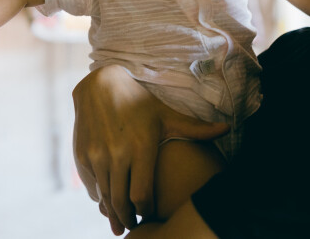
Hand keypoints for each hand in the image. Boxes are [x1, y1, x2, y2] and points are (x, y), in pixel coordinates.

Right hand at [71, 66, 228, 234]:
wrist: (100, 85)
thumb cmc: (139, 102)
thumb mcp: (166, 115)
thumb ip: (195, 128)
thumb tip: (228, 128)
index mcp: (141, 147)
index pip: (142, 194)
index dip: (146, 211)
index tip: (149, 216)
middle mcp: (117, 153)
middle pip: (121, 201)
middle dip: (127, 219)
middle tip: (132, 227)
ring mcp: (96, 155)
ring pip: (105, 196)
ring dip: (111, 213)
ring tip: (118, 223)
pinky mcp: (82, 154)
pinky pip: (91, 185)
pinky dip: (98, 196)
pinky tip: (105, 201)